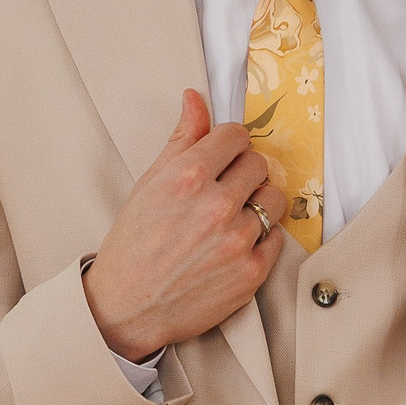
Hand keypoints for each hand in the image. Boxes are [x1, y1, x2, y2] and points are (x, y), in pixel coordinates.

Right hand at [83, 90, 286, 361]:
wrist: (128, 305)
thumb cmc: (135, 243)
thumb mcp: (150, 184)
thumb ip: (181, 140)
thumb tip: (195, 99)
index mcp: (187, 176)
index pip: (236, 136)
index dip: (230, 144)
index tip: (224, 156)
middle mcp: (215, 205)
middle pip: (259, 164)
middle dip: (244, 172)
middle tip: (225, 189)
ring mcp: (237, 240)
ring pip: (274, 199)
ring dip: (259, 203)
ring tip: (234, 215)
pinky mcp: (252, 271)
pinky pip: (277, 237)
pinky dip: (261, 238)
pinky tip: (235, 243)